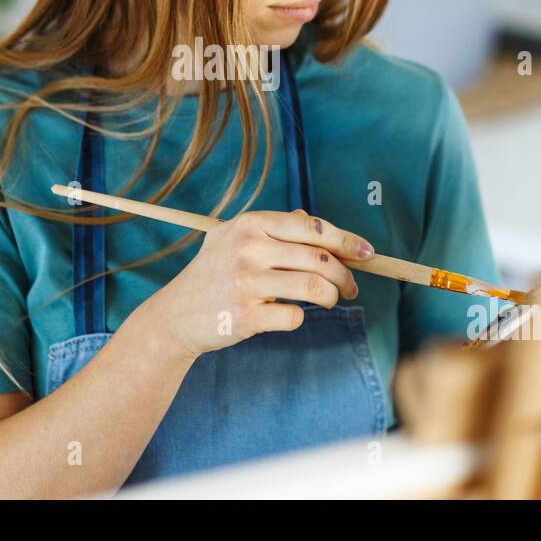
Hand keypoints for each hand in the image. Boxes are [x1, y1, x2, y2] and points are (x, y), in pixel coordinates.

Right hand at [137, 209, 369, 360]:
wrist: (174, 316)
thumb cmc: (212, 275)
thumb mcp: (233, 239)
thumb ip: (273, 227)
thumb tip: (315, 222)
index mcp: (248, 224)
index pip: (312, 227)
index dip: (346, 240)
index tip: (367, 253)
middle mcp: (247, 249)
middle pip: (320, 259)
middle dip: (346, 275)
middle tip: (351, 287)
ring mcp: (246, 283)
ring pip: (316, 288)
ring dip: (332, 298)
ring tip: (330, 301)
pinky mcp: (247, 316)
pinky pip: (296, 317)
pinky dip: (300, 318)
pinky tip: (288, 316)